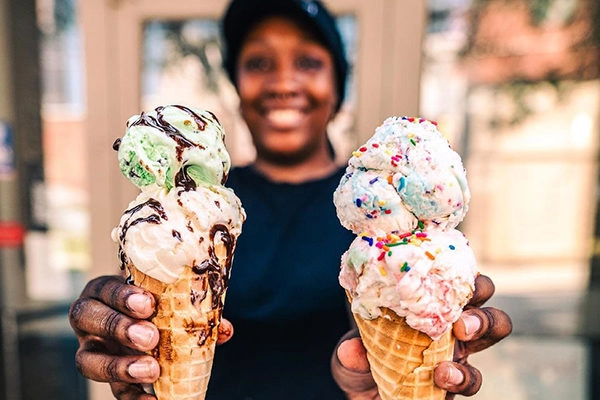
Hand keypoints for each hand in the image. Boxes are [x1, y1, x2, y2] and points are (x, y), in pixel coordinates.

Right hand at [68, 275, 233, 398]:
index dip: (123, 297)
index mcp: (103, 291)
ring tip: (152, 370)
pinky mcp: (104, 374)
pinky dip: (132, 397)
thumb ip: (192, 308)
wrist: (144, 316)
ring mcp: (92, 348)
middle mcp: (90, 318)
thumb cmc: (156, 299)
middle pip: (87, 320)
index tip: (148, 304)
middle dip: (119, 328)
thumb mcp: (168, 296)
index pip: (105, 289)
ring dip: (121, 367)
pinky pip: (112, 389)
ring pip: (88, 361)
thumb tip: (225, 330)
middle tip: (150, 337)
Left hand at [332, 274, 511, 398]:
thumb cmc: (360, 365)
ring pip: (494, 327)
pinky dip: (462, 377)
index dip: (457, 269)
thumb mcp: (348, 357)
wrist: (365, 397)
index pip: (450, 276)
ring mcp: (458, 350)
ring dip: (483, 327)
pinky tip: (443, 377)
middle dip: (480, 301)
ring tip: (459, 337)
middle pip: (482, 296)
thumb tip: (352, 350)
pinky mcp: (458, 381)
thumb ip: (350, 352)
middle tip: (460, 322)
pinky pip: (473, 378)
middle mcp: (448, 321)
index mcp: (424, 302)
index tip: (447, 271)